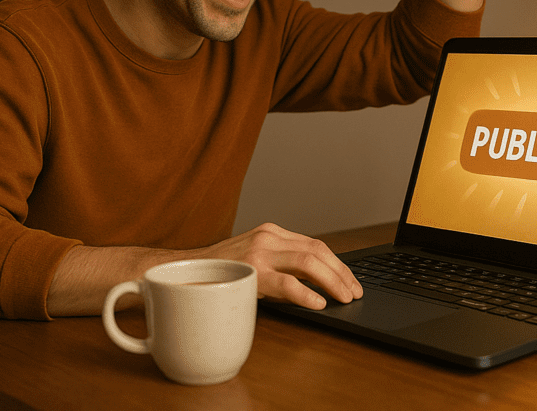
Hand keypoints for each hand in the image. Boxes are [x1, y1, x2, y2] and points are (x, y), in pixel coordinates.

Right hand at [210, 223, 362, 309]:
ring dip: (333, 282)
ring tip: (344, 298)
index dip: (338, 264)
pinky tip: (318, 303)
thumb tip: (316, 283)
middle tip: (354, 292)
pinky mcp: (250, 271)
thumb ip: (280, 264)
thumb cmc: (220, 271)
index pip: (316, 245)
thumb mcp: (254, 259)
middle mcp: (268, 237)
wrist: (182, 271)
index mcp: (272, 233)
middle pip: (318, 251)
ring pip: (309, 263)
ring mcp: (259, 252)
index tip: (351, 281)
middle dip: (341, 273)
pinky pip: (287, 282)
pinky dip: (307, 294)